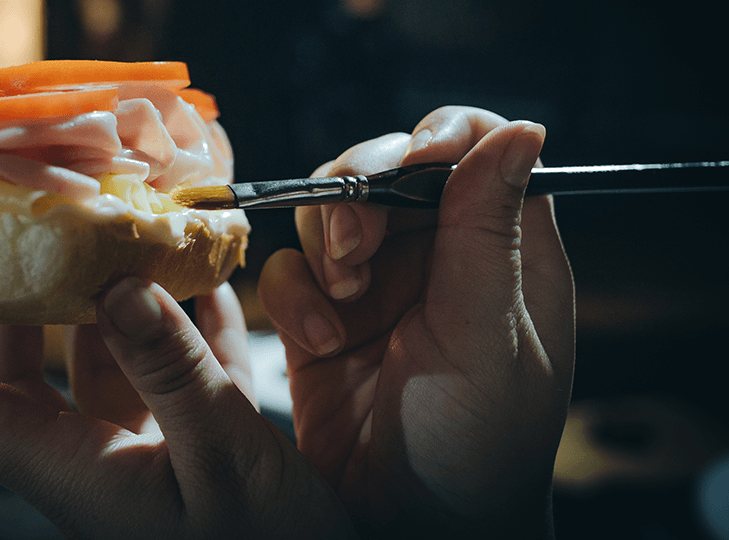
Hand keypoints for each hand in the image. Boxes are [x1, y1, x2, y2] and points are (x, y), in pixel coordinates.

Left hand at [0, 279, 355, 538]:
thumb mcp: (224, 458)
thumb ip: (172, 373)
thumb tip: (119, 286)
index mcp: (78, 474)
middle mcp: (99, 461)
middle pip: (23, 381)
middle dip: (23, 305)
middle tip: (41, 240)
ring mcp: (147, 454)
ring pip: (100, 370)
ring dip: (110, 309)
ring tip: (127, 245)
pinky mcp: (196, 447)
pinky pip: (174, 376)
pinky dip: (186, 329)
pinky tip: (209, 289)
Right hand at [258, 106, 574, 537]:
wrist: (408, 526)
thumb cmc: (477, 446)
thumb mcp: (487, 337)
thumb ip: (488, 232)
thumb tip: (521, 130)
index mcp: (502, 251)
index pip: (476, 151)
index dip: (440, 138)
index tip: (412, 161)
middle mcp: (437, 256)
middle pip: (388, 170)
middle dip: (362, 195)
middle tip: (356, 249)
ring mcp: (374, 284)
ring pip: (330, 210)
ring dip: (325, 241)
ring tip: (342, 295)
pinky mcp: (320, 316)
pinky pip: (291, 268)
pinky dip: (295, 292)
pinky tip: (319, 337)